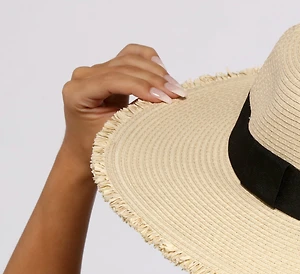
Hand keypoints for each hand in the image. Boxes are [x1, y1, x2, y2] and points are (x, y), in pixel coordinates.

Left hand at [60, 43, 185, 166]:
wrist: (85, 147)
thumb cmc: (97, 146)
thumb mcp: (115, 133)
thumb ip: (134, 114)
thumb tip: (163, 101)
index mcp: (78, 93)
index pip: (113, 81)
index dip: (141, 87)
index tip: (165, 98)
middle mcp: (83, 77)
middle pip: (124, 67)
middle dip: (154, 80)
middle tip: (177, 93)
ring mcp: (94, 71)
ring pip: (129, 59)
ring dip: (156, 71)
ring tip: (174, 87)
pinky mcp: (107, 69)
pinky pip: (129, 55)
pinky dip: (148, 59)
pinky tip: (163, 69)